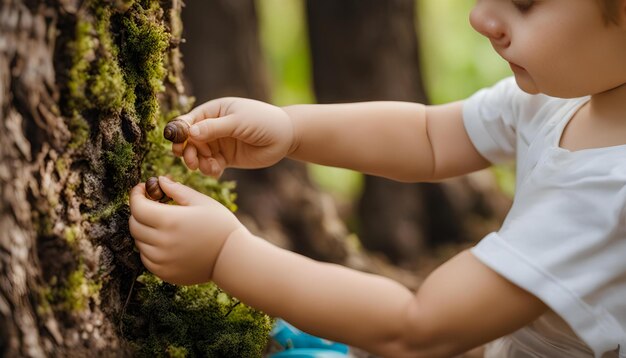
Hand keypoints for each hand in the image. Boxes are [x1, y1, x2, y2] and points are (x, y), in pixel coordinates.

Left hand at [129, 176, 244, 284]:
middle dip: (139, 212)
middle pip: (134, 224)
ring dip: (145, 231)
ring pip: (139, 242)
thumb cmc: (220, 225)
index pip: (137, 206)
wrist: (233, 257)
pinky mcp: (165, 273)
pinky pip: (146, 259)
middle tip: (153, 206)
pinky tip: (166, 242)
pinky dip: (150, 248)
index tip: (142, 189)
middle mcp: (162, 242)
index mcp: (170, 220)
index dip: (136, 195)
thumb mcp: (201, 202)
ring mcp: (162, 260)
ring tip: (163, 225)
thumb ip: (177, 190)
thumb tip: (159, 180)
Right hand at [172, 97, 294, 176]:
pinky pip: (210, 166)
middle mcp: (212, 127)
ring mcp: (218, 143)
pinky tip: (217, 171)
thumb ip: (214, 128)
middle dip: (187, 152)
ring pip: (198, 155)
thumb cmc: (263, 121)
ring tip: (206, 167)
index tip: (177, 145)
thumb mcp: (238, 121)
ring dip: (198, 163)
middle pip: (189, 141)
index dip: (179, 133)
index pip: (188, 121)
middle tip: (191, 162)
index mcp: (213, 111)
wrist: (285, 137)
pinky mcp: (225, 158)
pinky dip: (209, 170)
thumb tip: (190, 134)